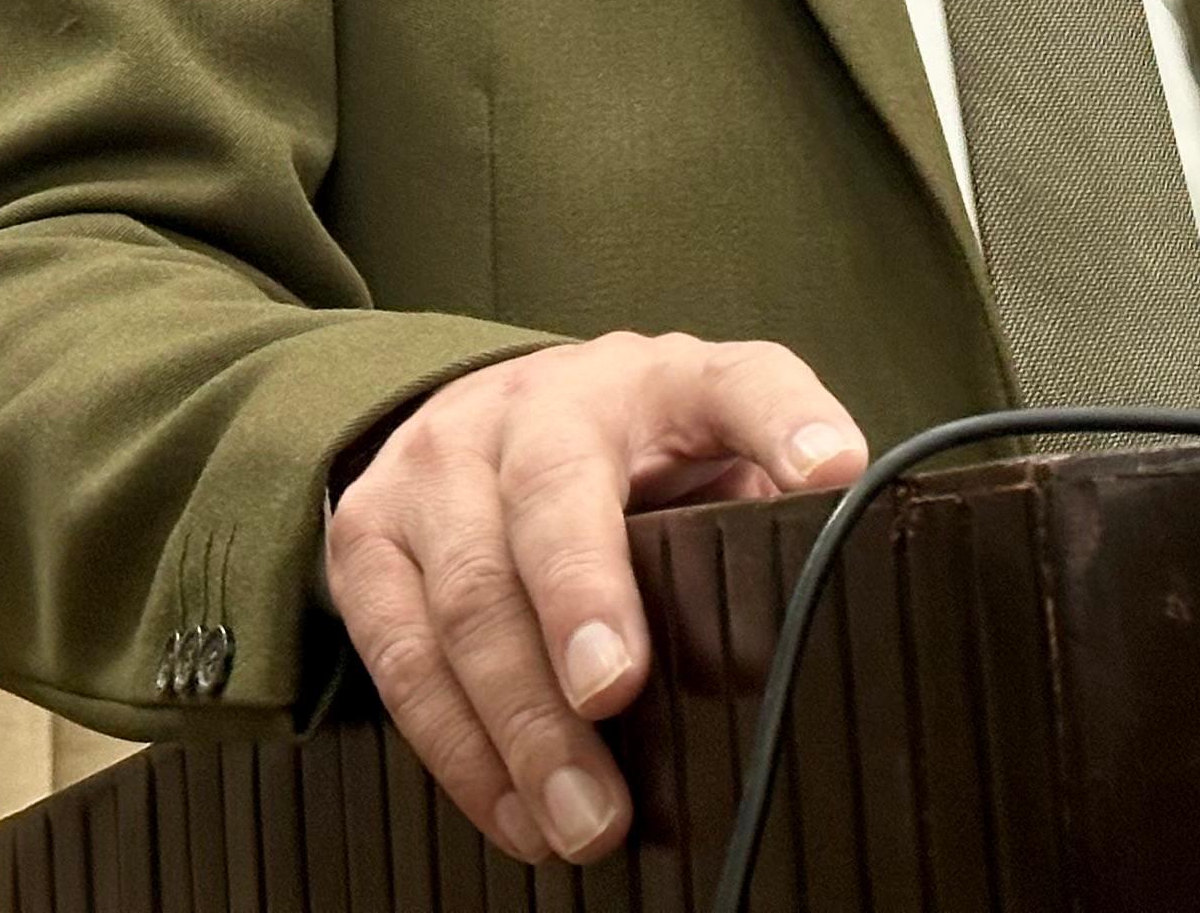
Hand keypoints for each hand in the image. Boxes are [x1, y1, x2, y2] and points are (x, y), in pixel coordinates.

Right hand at [322, 333, 867, 866]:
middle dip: (584, 601)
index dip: (787, 419)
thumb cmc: (630, 459)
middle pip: (558, 498)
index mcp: (662, 382)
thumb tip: (828, 604)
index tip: (830, 472)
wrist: (480, 417)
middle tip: (616, 696)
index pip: (740, 381)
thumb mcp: (707, 453)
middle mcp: (546, 404)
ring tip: (582, 818)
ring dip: (522, 720)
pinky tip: (514, 810)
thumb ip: (757, 509)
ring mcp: (444, 462)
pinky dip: (458, 747)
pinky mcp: (369, 533)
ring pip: (470, 591)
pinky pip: (400, 653)